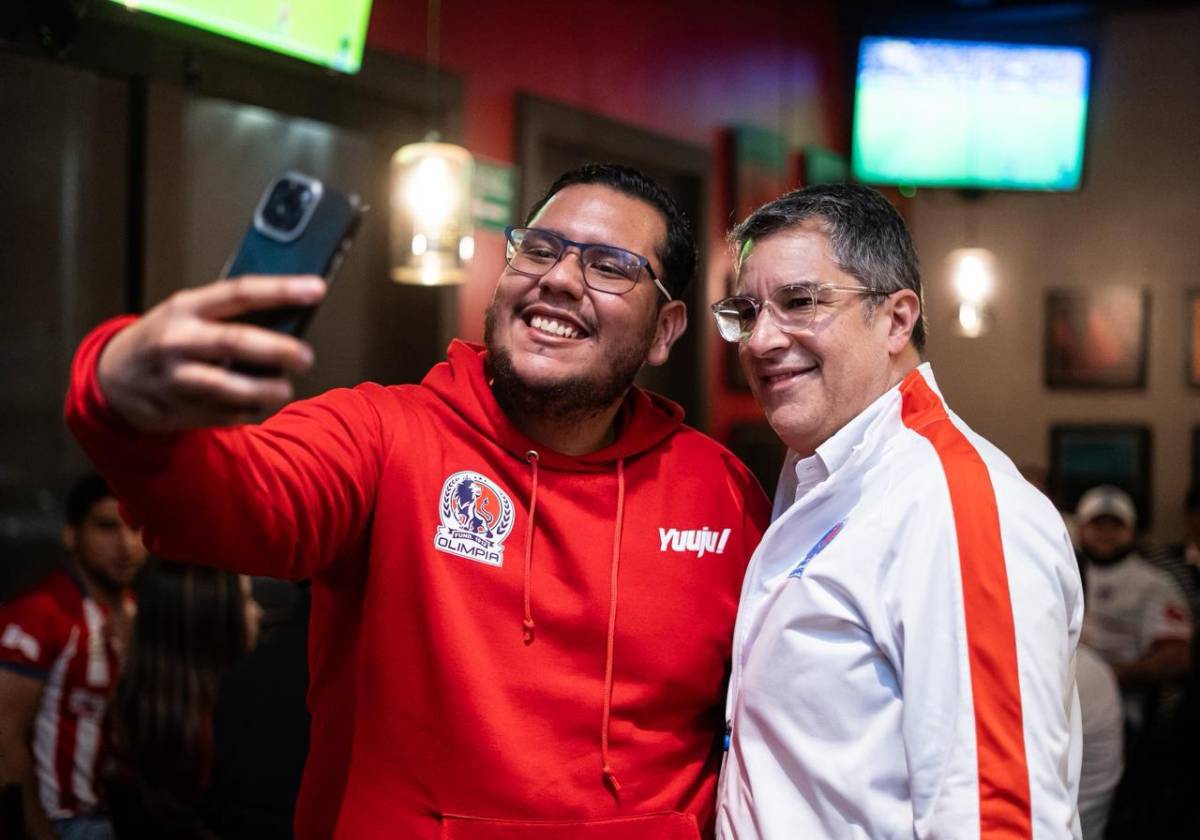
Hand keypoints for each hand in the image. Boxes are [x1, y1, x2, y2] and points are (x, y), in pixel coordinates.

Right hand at [96, 276, 325, 430]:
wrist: (112, 377)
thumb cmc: (166, 337)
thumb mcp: (188, 313)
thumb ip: (230, 313)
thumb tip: (289, 317)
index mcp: (186, 307)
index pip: (240, 292)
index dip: (280, 290)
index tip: (316, 289)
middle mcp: (178, 340)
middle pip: (235, 342)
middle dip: (277, 350)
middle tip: (306, 357)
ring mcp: (175, 377)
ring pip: (227, 387)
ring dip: (264, 391)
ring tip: (284, 389)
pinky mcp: (177, 409)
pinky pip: (223, 414)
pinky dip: (246, 410)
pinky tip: (256, 404)